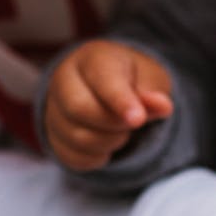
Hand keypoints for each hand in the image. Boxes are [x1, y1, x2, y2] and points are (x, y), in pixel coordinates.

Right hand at [44, 39, 172, 169]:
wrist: (113, 90)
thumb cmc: (133, 80)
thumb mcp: (151, 78)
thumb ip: (153, 92)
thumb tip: (162, 106)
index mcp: (92, 58)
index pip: (102, 80)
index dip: (121, 101)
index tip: (138, 119)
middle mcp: (64, 79)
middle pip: (79, 109)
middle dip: (114, 124)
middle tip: (134, 122)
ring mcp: (54, 109)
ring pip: (76, 137)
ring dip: (109, 142)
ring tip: (122, 130)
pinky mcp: (53, 136)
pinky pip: (73, 157)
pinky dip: (97, 157)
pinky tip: (107, 143)